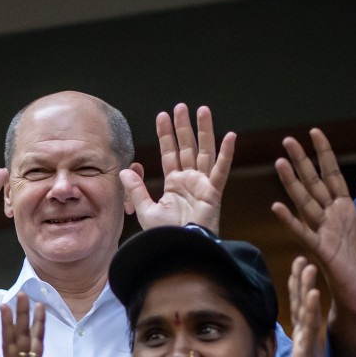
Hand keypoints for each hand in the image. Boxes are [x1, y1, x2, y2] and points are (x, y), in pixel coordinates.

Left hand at [122, 104, 235, 233]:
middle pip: (187, 147)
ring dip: (204, 131)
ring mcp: (202, 184)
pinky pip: (221, 170)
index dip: (166, 135)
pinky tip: (230, 136)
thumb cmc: (165, 236)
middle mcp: (189, 181)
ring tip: (203, 110)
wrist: (179, 249)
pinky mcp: (213, 192)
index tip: (162, 116)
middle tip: (181, 107)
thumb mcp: (145, 210)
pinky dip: (227, 153)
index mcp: (174, 184)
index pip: (169, 154)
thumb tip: (125, 170)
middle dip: (183, 127)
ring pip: (204, 151)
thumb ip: (136, 189)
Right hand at [272, 129, 355, 319]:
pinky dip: (290, 220)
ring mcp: (323, 232)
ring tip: (280, 162)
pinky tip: (276, 206)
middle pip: (313, 183)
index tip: (316, 133)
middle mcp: (330, 217)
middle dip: (302, 162)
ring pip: (305, 202)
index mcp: (344, 210)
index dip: (324, 154)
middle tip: (288, 140)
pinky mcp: (321, 249)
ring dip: (292, 183)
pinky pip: (303, 232)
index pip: (332, 175)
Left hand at [287, 258, 334, 356]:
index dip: (297, 288)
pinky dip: (312, 309)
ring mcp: (309, 341)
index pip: (299, 307)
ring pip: (307, 310)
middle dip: (301, 280)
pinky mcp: (310, 350)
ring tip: (308, 267)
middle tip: (301, 257)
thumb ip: (300, 347)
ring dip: (307, 287)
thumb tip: (299, 339)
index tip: (296, 268)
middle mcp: (307, 336)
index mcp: (304, 337)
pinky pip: (310, 327)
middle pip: (303, 303)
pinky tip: (314, 294)